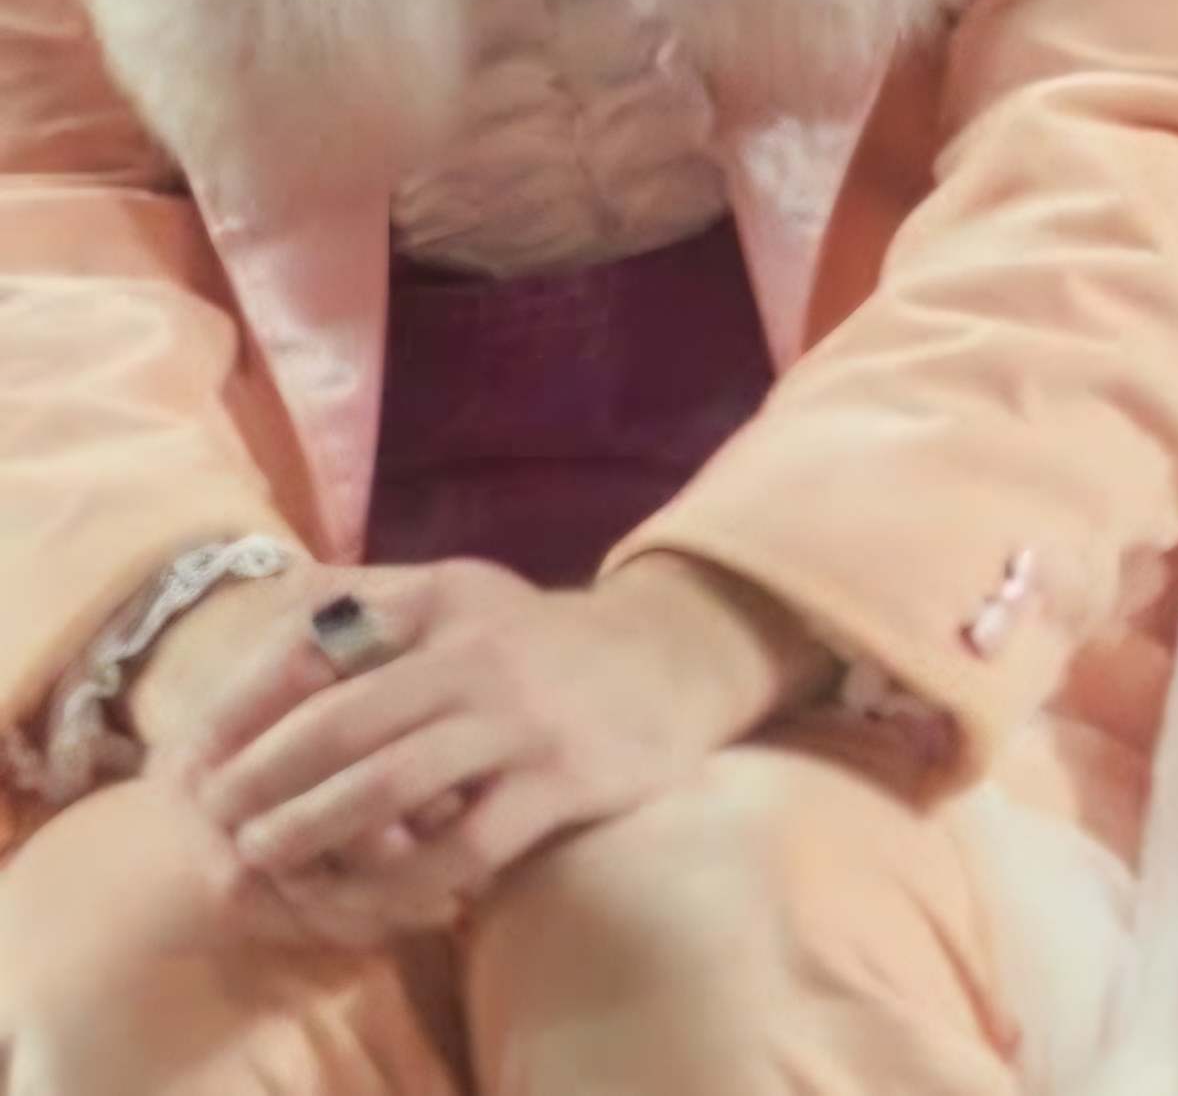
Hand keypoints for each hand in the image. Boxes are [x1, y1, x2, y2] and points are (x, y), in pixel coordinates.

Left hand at [176, 556, 807, 945]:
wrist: (670, 661)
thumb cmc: (536, 640)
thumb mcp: (461, 593)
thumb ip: (372, 598)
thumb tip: (270, 610)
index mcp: (444, 599)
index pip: (318, 647)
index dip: (242, 706)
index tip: (195, 752)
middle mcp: (482, 653)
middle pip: (342, 721)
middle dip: (260, 777)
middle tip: (215, 816)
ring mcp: (524, 721)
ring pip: (391, 786)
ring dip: (309, 829)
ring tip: (261, 855)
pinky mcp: (563, 783)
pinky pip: (462, 848)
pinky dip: (399, 880)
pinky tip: (361, 896)